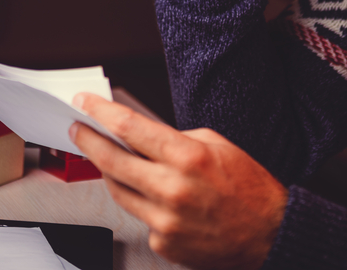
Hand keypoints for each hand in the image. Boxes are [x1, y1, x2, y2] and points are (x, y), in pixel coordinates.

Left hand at [69, 93, 288, 268]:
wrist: (269, 233)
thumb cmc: (249, 187)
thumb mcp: (216, 145)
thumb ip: (175, 139)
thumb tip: (140, 135)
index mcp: (188, 157)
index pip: (130, 128)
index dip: (100, 112)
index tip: (84, 103)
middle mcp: (173, 189)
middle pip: (111, 161)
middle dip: (88, 141)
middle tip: (77, 130)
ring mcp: (165, 219)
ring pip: (118, 191)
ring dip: (110, 173)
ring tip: (110, 159)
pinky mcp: (164, 242)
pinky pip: (140, 216)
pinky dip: (143, 203)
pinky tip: (158, 198)